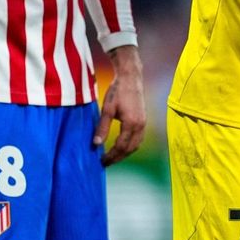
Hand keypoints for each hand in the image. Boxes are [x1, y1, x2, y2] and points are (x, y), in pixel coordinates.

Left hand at [95, 45, 145, 165]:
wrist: (131, 77)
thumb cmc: (117, 91)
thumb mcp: (107, 109)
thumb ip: (102, 127)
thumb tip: (96, 144)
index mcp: (131, 124)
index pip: (121, 147)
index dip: (111, 156)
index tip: (101, 161)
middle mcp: (140, 126)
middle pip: (130, 149)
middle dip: (118, 157)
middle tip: (106, 162)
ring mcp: (144, 123)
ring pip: (136, 145)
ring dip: (125, 153)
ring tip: (113, 156)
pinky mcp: (143, 120)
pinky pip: (138, 139)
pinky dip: (130, 146)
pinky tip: (121, 146)